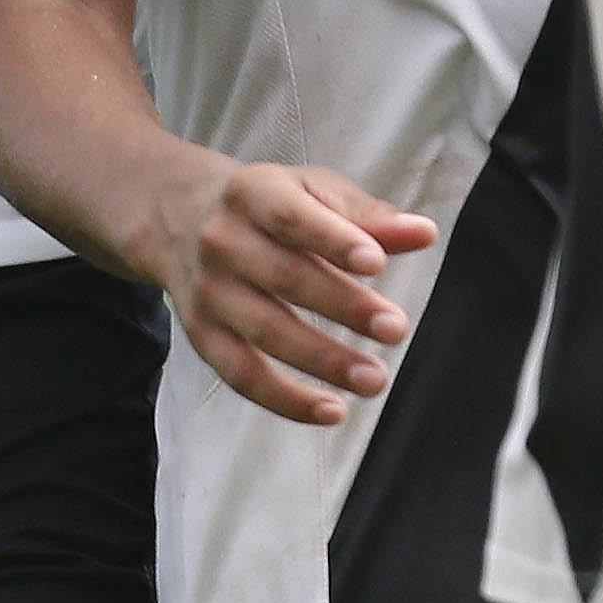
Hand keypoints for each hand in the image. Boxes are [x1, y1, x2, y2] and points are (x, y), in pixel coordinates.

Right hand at [134, 153, 438, 427]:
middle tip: (396, 329)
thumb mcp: (313, 191)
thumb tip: (424, 233)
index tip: (377, 263)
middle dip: (343, 306)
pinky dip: (285, 399)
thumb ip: (368, 216)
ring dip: (322, 361)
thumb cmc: (268, 204)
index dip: (333, 240)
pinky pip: (241, 375)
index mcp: (252, 193)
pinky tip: (332, 411)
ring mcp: (208, 291)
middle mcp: (222, 241)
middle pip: (283, 278)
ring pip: (263, 332)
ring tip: (375, 379)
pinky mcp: (202, 335)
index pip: (292, 217)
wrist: (178, 215)